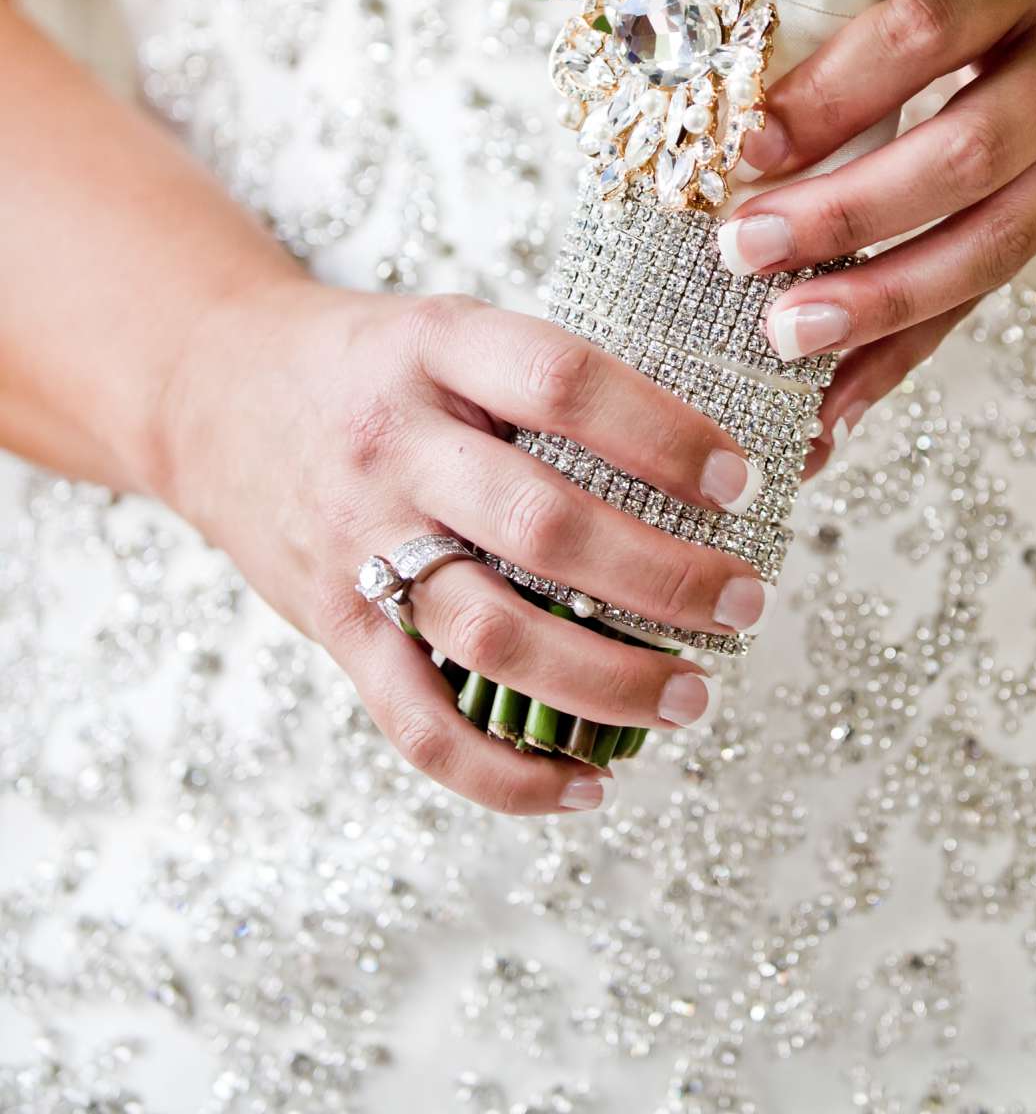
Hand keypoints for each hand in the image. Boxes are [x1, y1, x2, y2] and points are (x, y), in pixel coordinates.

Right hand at [154, 280, 771, 817]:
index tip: (743, 482)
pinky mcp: (332, 625)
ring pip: (492, 634)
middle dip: (666, 578)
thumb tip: (716, 449)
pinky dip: (507, 773)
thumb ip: (550, 379)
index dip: (665, 435)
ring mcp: (358, 542)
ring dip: (606, 681)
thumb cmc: (372, 364)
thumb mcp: (452, 328)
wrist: (213, 393)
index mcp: (439, 347)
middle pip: (545, 525)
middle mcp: (396, 445)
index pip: (566, 382)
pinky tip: (587, 785)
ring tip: (691, 695)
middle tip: (745, 603)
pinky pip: (419, 723)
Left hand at [714, 0, 1035, 470]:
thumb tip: (719, 93)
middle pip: (968, 156)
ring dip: (882, 302)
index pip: (928, 33)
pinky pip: (985, 298)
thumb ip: (860, 6)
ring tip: (786, 338)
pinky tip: (838, 406)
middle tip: (744, 251)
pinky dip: (906, 356)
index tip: (748, 145)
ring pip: (991, 246)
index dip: (836, 91)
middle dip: (849, 215)